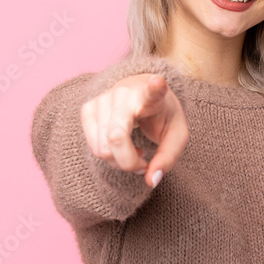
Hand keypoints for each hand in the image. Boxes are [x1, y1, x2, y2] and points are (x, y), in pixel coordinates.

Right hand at [80, 73, 188, 187]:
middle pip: (116, 138)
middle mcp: (123, 94)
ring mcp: (102, 99)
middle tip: (143, 163)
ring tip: (134, 151)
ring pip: (102, 148)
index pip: (152, 91)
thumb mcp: (176, 136)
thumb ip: (168, 159)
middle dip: (129, 163)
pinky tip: (120, 145)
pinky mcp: (87, 109)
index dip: (155, 88)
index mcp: (151, 96)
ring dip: (119, 161)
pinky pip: (93, 147)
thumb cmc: (161, 116)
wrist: (141, 93)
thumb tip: (150, 181)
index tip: (158, 82)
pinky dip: (107, 156)